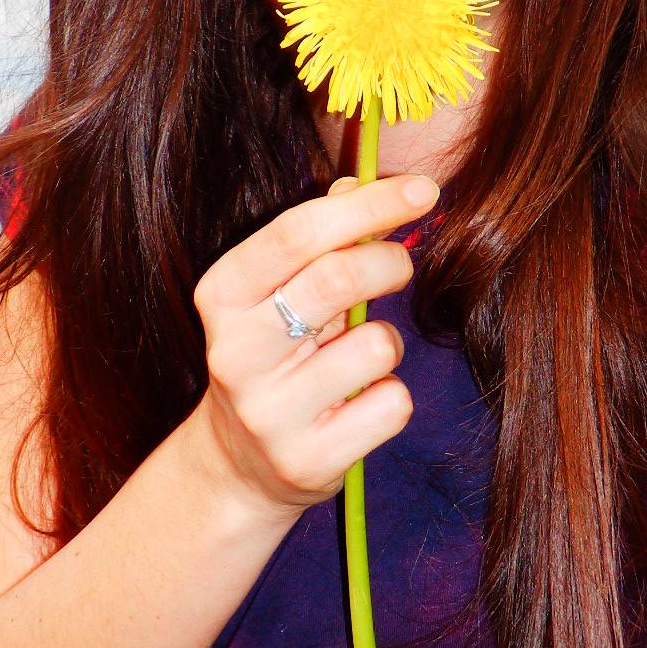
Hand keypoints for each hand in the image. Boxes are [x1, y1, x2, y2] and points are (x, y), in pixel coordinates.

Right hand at [187, 170, 437, 516]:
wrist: (240, 464)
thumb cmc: (274, 355)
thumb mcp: (277, 292)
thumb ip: (317, 238)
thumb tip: (362, 183)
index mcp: (222, 295)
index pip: (297, 233)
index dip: (369, 204)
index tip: (424, 188)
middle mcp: (235, 352)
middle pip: (337, 279)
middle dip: (389, 262)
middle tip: (401, 263)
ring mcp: (269, 412)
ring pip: (376, 346)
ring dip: (387, 340)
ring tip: (359, 356)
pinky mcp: (308, 460)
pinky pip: (392, 404)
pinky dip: (392, 396)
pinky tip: (360, 404)